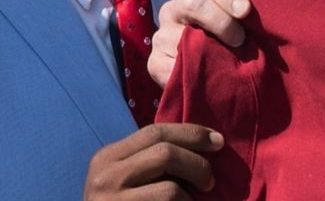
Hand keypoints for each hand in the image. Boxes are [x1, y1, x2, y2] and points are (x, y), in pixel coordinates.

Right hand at [83, 123, 222, 199]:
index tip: (218, 141)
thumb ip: (151, 157)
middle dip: (198, 164)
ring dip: (190, 196)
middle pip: (165, 153)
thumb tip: (205, 141)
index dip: (192, 133)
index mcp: (108, 156)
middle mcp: (106, 176)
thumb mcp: (126, 175)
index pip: (156, 131)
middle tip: (210, 181)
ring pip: (170, 189)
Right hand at [149, 0, 249, 86]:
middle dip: (221, 22)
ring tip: (226, 63)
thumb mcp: (239, 20)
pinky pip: (171, 67)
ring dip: (209, 53)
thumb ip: (245, 14)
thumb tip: (266, 19)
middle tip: (239, 39)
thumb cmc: (231, 36)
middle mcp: (175, 8)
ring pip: (181, 38)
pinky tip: (207, 78)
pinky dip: (193, 74)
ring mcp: (162, 34)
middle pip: (193, 3)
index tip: (245, 11)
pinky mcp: (155, 61)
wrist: (206, 68)